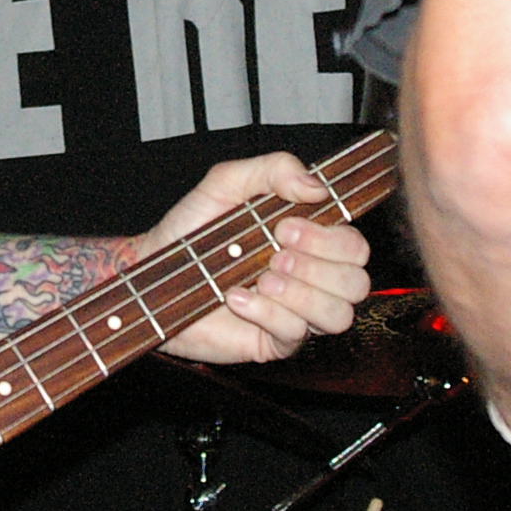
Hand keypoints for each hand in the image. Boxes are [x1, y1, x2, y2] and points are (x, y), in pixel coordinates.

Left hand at [139, 153, 371, 363]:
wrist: (152, 272)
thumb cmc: (191, 229)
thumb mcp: (227, 183)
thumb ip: (273, 169)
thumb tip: (316, 185)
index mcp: (309, 239)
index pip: (355, 245)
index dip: (331, 238)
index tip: (287, 226)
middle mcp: (310, 277)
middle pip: (357, 282)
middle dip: (317, 265)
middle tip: (274, 253)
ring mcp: (295, 311)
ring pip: (338, 315)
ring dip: (300, 294)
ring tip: (261, 277)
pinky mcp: (274, 341)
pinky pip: (296, 334)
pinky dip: (267, 313)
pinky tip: (237, 298)